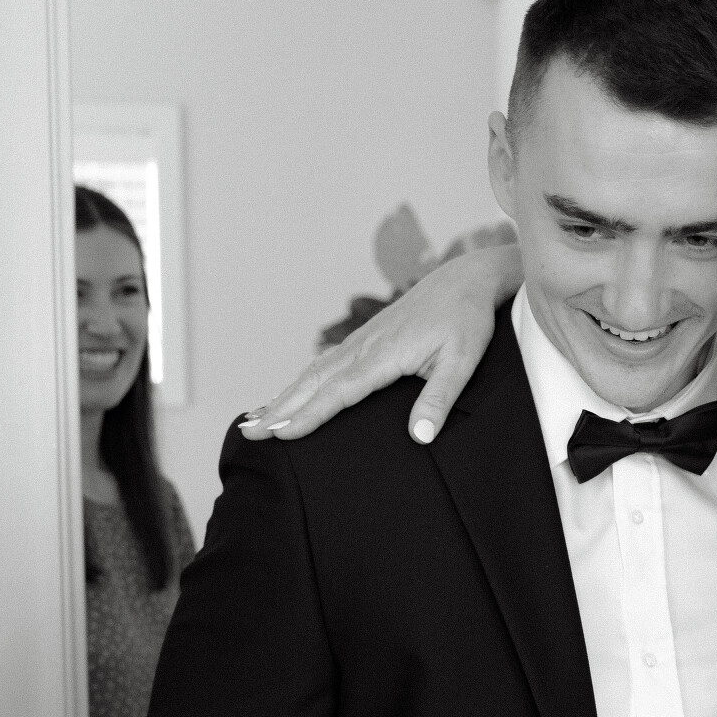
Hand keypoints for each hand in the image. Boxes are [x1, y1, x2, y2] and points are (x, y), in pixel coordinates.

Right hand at [241, 237, 521, 444]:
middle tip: (249, 433)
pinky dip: (300, 382)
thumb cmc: (466, 321)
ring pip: (313, 373)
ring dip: (283, 397)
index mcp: (385, 354)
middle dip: (281, 409)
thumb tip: (420, 436)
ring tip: (255, 420)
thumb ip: (440, 398)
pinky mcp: (365, 339)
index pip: (339, 392)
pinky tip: (287, 396)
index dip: (309, 414)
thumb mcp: (463, 362)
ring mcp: (361, 341)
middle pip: (314, 382)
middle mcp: (365, 347)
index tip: (282, 434)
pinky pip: (324, 364)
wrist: (465, 280)